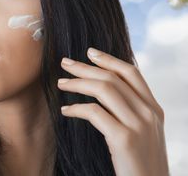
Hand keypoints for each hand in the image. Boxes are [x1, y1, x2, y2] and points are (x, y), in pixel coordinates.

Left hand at [57, 47, 169, 175]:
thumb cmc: (140, 163)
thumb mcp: (143, 132)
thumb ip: (130, 111)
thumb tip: (103, 89)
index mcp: (154, 109)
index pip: (132, 73)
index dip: (109, 59)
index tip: (89, 52)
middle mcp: (149, 113)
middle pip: (112, 78)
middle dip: (85, 67)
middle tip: (64, 63)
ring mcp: (138, 126)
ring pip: (103, 89)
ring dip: (77, 83)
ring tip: (60, 84)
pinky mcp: (124, 139)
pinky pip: (94, 113)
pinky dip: (76, 108)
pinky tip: (66, 110)